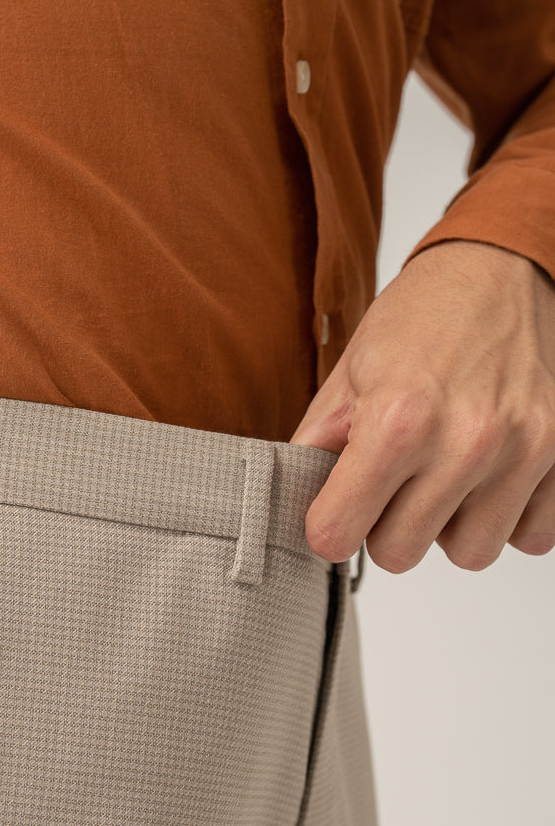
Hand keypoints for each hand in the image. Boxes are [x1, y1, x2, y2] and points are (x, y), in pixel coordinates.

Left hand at [289, 239, 554, 571]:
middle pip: (399, 555)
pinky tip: (487, 479)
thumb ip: (316, 449)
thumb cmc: (420, 319)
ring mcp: (522, 451)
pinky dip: (505, 518)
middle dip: (385, 526)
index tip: (335, 509)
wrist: (496, 270)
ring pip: (468, 554)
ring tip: (442, 477)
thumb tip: (295, 507)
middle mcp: (465, 441)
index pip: (338, 535)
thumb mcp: (347, 376)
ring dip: (448, 527)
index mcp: (397, 421)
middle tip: (392, 483)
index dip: (328, 525)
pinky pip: (530, 538)